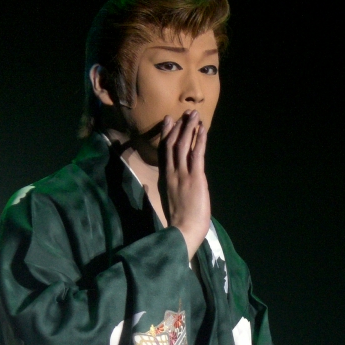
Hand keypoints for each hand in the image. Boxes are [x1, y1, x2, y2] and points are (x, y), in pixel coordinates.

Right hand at [159, 110, 210, 259]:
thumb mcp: (164, 201)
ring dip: (188, 128)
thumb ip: (151, 190)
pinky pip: (196, 154)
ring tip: (193, 114)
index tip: (168, 121)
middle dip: (178, 126)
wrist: (183, 231)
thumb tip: (142, 184)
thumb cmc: (177, 221)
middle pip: (172, 144)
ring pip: (183, 145)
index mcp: (164, 179)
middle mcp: (171, 173)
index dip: (166, 135)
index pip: (163, 152)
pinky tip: (202, 129)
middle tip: (184, 113)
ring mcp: (182, 175)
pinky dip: (200, 140)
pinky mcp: (195, 178)